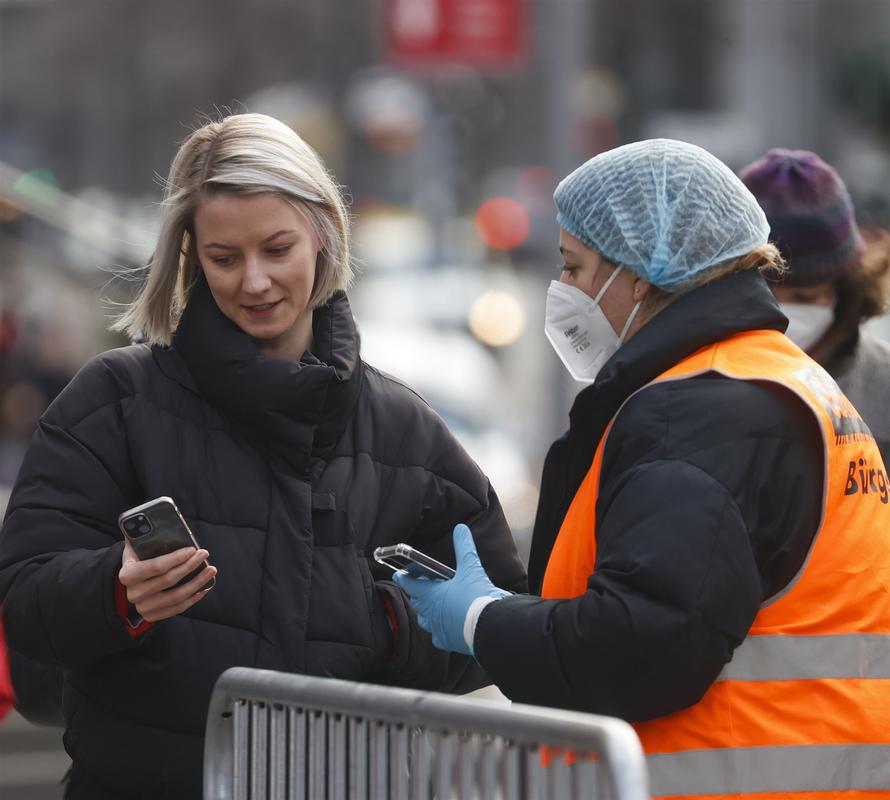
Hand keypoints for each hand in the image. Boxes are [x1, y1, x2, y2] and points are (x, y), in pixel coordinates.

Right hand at [118, 540, 215, 622]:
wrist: (131, 581)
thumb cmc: (138, 559)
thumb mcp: (136, 546)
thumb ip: (144, 535)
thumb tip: (156, 519)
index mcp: (127, 574)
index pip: (155, 567)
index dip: (176, 558)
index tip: (192, 549)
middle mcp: (133, 593)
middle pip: (168, 580)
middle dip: (190, 566)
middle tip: (204, 554)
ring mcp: (143, 607)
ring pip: (176, 596)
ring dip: (197, 582)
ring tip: (211, 570)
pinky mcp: (153, 616)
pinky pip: (178, 608)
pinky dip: (194, 597)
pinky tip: (205, 586)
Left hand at [393, 524, 508, 655]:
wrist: (491, 627)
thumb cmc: (478, 598)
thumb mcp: (471, 568)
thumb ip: (464, 547)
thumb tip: (460, 529)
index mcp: (432, 595)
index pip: (410, 585)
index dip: (404, 578)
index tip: (398, 574)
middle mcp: (431, 614)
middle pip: (418, 603)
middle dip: (418, 594)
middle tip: (421, 588)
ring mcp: (439, 630)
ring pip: (425, 620)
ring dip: (427, 612)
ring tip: (433, 606)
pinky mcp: (449, 642)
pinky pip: (438, 637)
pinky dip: (439, 630)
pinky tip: (446, 626)